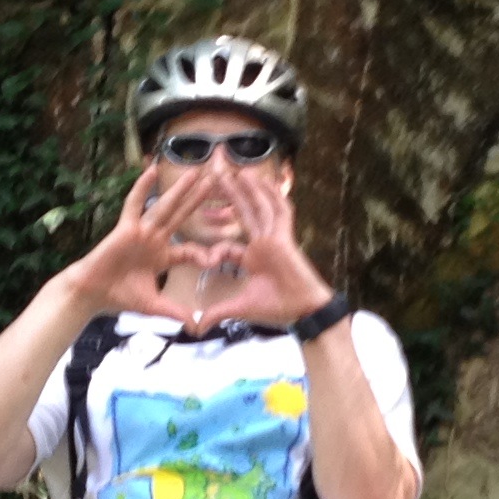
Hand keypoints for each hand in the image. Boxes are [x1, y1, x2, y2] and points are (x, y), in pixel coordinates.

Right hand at [67, 157, 229, 316]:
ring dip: (179, 190)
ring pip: (164, 207)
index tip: (218, 259)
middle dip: (197, 201)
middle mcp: (154, 240)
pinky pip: (135, 204)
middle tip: (214, 183)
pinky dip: (142, 188)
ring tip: (195, 172)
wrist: (93, 294)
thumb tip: (195, 327)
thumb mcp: (154, 306)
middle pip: (181, 217)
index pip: (189, 250)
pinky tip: (153, 171)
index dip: (204, 255)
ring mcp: (141, 232)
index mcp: (163, 257)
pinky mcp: (126, 228)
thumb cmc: (119, 297)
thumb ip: (176, 311)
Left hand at [177, 157, 334, 328]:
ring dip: (249, 189)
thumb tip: (195, 328)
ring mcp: (275, 238)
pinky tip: (261, 180)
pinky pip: (279, 212)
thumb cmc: (277, 309)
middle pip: (245, 214)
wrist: (303, 311)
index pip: (230, 246)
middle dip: (232, 195)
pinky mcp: (285, 238)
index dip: (216, 250)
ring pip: (261, 207)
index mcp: (252, 259)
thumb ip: (217, 313)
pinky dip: (272, 196)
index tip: (206, 259)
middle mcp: (263, 244)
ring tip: (236, 170)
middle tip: (218, 174)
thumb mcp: (239, 308)